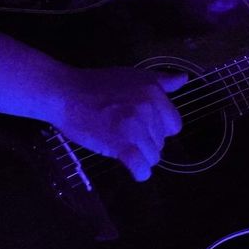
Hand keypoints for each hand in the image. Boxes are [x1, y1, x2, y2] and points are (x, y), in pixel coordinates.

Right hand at [45, 66, 186, 181]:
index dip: (158, 129)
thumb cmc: (96, 85)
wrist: (65, 93)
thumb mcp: (133, 75)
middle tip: (123, 133)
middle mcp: (148, 109)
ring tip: (119, 146)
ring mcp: (135, 128)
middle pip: (161, 142)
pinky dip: (138, 172)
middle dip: (145, 142)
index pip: (174, 125)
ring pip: (152, 157)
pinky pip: (141, 168)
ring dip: (138, 156)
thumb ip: (162, 80)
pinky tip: (131, 168)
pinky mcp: (121, 145)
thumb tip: (184, 78)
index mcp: (154, 92)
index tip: (140, 126)